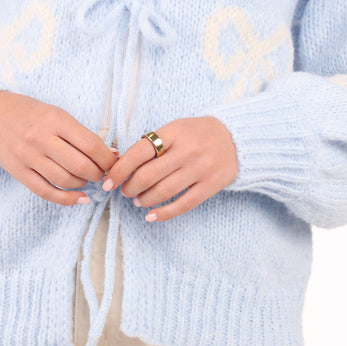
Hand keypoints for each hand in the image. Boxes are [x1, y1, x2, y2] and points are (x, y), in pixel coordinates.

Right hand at [0, 90, 118, 205]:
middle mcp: (42, 138)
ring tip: (87, 179)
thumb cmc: (29, 113)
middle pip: (81, 165)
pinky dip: (67, 199)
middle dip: (98, 173)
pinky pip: (46, 192)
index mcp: (56, 120)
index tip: (113, 162)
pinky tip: (80, 199)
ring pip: (66, 180)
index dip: (107, 158)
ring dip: (83, 184)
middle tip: (102, 173)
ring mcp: (29, 157)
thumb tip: (110, 154)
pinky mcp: (19, 172)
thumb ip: (80, 133)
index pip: (91, 145)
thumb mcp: (56, 114)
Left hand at [102, 116, 238, 221]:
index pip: (138, 152)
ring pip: (163, 192)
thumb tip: (121, 165)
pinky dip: (164, 213)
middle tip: (125, 191)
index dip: (119, 170)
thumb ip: (153, 144)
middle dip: (130, 188)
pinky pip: (183, 204)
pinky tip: (151, 216)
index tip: (108, 182)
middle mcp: (187, 150)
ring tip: (138, 200)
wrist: (238, 138)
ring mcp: (200, 169)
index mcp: (174, 132)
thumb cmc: (198, 134)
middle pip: (148, 175)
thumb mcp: (176, 129)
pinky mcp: (210, 186)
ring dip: (144, 200)